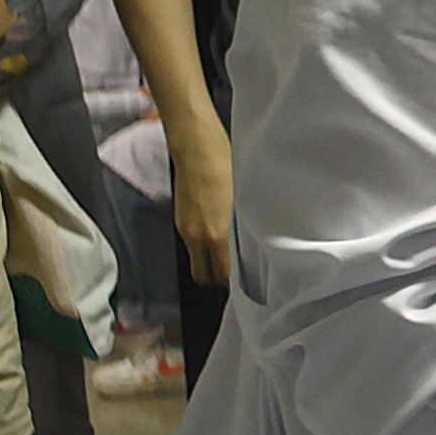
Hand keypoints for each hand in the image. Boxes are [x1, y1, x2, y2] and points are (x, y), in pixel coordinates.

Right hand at [169, 119, 233, 285]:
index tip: (248, 285)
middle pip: (204, 276)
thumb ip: (247, 231)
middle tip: (236, 277)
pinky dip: (203, 247)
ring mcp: (186, 229)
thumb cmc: (227, 169)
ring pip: (197, 260)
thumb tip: (256, 250)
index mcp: (218, 235)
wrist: (198, 149)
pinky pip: (192, 244)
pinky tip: (218, 237)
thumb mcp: (246, 203)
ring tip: (229, 257)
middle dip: (218, 281)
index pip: (224, 275)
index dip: (235, 284)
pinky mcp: (180, 220)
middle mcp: (198, 237)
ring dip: (210, 263)